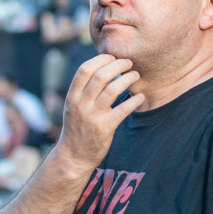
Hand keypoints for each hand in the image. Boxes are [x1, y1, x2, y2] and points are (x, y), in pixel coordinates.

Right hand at [55, 55, 142, 172]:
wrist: (73, 156)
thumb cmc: (77, 128)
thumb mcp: (72, 106)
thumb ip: (83, 90)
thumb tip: (103, 68)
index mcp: (72, 96)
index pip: (85, 69)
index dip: (101, 59)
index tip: (113, 57)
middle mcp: (80, 104)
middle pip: (101, 75)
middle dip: (118, 65)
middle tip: (129, 63)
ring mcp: (92, 116)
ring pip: (113, 89)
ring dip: (128, 79)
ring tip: (136, 76)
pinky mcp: (105, 128)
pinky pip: (123, 109)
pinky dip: (134, 100)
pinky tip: (140, 96)